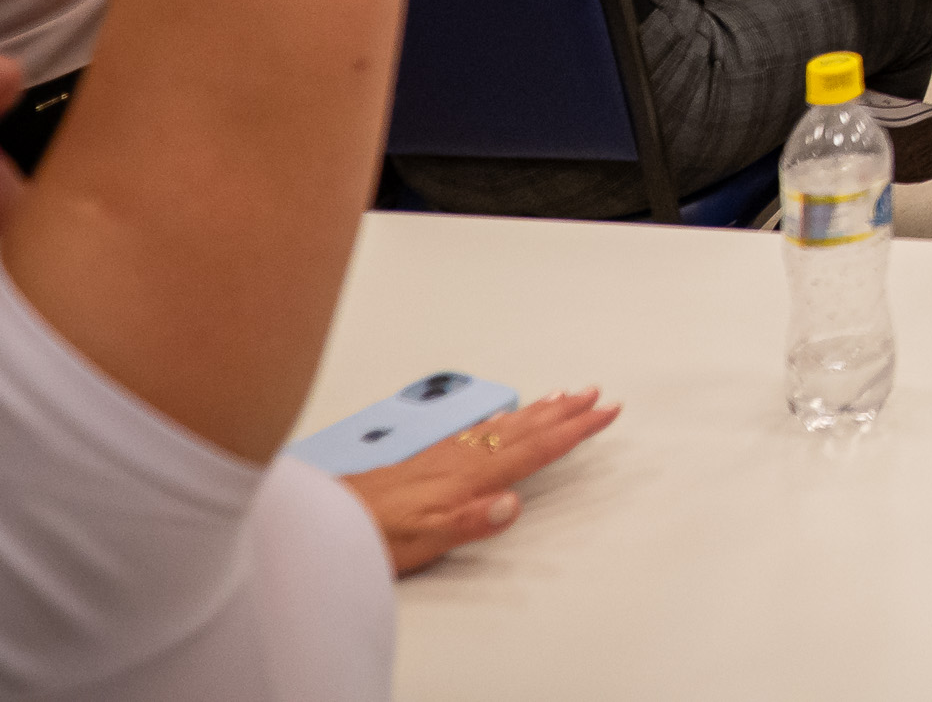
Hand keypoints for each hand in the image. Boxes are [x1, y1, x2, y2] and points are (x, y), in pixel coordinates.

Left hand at [342, 390, 621, 577]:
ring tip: (564, 395)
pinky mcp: (431, 460)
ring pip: (505, 425)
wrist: (325, 521)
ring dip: (539, 410)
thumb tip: (514, 504)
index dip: (573, 431)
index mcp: (471, 476)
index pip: (534, 448)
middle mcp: (463, 458)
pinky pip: (481, 430)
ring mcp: (447, 456)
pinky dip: (505, 419)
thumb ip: (470, 521)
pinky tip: (505, 419)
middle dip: (565, 411)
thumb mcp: (423, 539)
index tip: (605, 412)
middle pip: (525, 429)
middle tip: (596, 393)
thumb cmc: (372, 535)